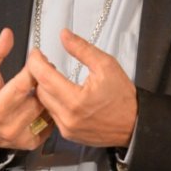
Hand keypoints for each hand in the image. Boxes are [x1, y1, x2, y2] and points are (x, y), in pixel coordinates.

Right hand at [0, 28, 51, 150]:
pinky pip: (50, 123)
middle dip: (44, 80)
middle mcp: (10, 124)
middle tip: (44, 70)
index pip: (22, 85)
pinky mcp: (32, 141)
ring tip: (43, 85)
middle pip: (38, 98)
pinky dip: (49, 111)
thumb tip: (8, 35)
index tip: (37, 57)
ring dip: (49, 95)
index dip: (34, 67)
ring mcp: (22, 134)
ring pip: (47, 110)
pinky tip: (43, 103)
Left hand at [26, 29, 137, 147]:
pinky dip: (53, 102)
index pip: (43, 76)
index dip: (35, 61)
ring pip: (44, 103)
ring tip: (54, 76)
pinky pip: (52, 114)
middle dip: (40, 74)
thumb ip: (82, 48)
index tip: (36, 53)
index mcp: (75, 100)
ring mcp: (67, 128)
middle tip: (47, 63)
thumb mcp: (106, 65)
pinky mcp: (68, 134)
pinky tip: (61, 93)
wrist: (134, 125)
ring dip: (45, 88)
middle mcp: (68, 117)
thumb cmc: (123, 98)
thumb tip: (64, 35)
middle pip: (40, 90)